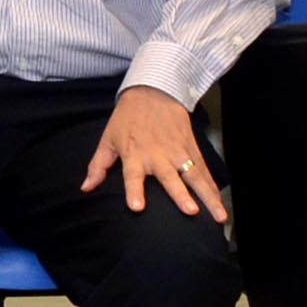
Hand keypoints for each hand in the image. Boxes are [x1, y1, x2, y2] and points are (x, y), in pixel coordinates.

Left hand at [81, 85, 221, 219]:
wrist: (152, 91)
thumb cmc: (126, 119)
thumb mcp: (108, 139)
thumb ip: (98, 166)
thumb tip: (85, 188)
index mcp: (134, 154)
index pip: (132, 175)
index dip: (133, 190)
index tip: (137, 207)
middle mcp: (158, 155)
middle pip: (170, 178)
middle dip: (181, 195)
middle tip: (191, 211)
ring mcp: (178, 152)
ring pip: (195, 176)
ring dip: (207, 196)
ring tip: (218, 216)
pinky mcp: (191, 148)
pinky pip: (204, 170)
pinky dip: (213, 187)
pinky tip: (220, 204)